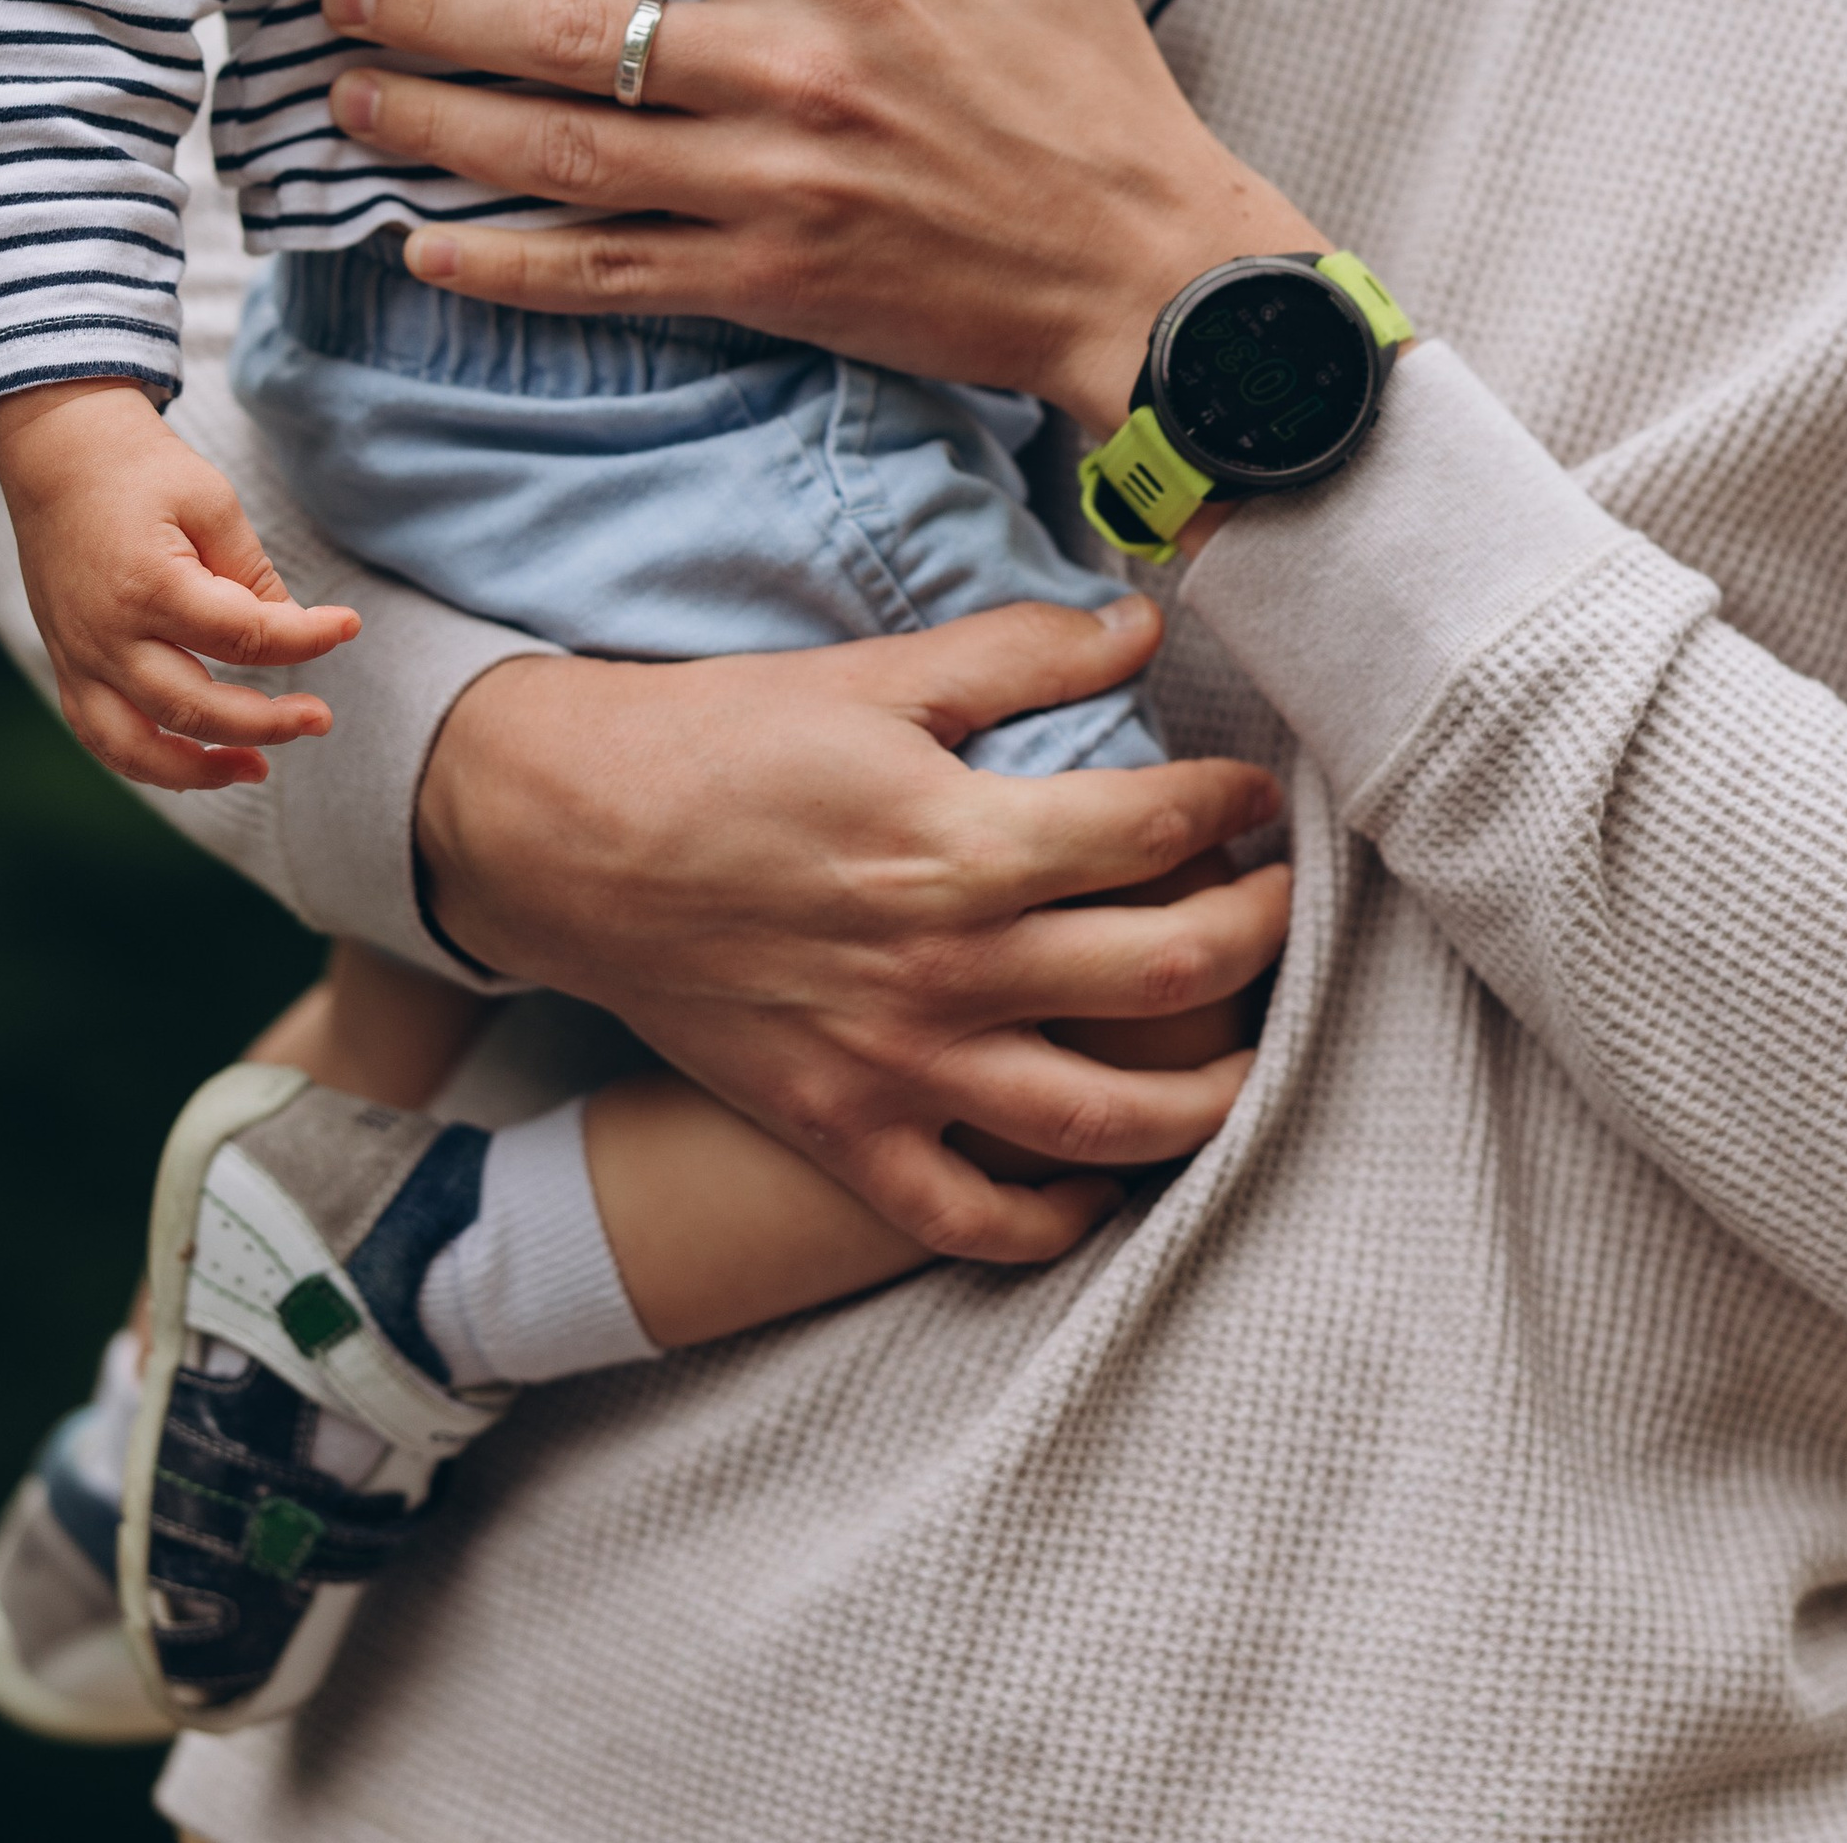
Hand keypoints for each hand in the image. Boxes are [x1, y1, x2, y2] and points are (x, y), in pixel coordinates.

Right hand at [0, 378, 360, 791]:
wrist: (58, 453)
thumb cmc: (142, 469)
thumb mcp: (211, 501)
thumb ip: (250, 574)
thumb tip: (289, 631)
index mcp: (150, 585)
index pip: (244, 636)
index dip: (306, 638)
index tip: (347, 626)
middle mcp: (106, 636)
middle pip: (194, 707)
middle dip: (267, 722)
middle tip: (320, 717)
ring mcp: (78, 658)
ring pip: (136, 748)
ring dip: (201, 770)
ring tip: (259, 767)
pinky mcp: (66, 665)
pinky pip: (101, 736)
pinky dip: (147, 763)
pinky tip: (196, 764)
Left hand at [322, 0, 1319, 417]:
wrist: (1144, 269)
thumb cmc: (1092, 84)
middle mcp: (787, 70)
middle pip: (569, 26)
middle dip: (436, 0)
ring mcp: (767, 186)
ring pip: (560, 154)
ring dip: (435, 123)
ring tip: (339, 91)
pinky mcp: (767, 281)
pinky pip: (606, 278)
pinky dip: (505, 269)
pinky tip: (418, 246)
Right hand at [417, 590, 1292, 1261]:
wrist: (568, 838)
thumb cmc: (723, 740)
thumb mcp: (879, 674)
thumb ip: (1022, 651)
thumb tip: (1140, 623)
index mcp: (965, 842)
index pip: (1157, 830)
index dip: (1230, 805)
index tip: (1254, 794)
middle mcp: (949, 968)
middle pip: (1167, 974)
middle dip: (1256, 937)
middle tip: (1279, 905)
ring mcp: (898, 1067)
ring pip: (1103, 1123)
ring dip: (1205, 1100)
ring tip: (1247, 1061)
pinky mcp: (841, 1131)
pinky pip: (969, 1216)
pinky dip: (1048, 1222)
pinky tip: (1095, 1189)